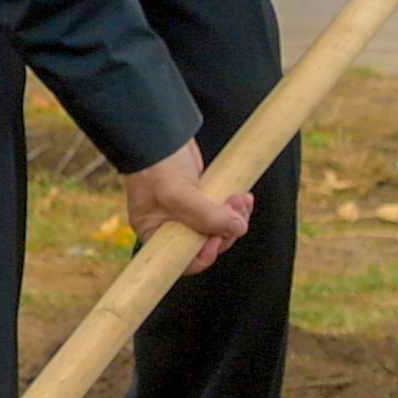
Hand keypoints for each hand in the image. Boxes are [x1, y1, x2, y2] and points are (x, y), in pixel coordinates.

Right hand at [122, 142, 254, 271]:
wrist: (161, 137)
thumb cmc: (158, 167)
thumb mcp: (178, 194)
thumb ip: (207, 216)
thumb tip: (237, 229)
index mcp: (155, 233)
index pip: (182, 260)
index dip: (203, 255)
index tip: (216, 239)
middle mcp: (170, 228)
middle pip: (207, 244)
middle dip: (226, 229)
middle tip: (235, 209)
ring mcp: (187, 215)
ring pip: (219, 229)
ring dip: (235, 217)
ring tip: (241, 199)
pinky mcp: (202, 202)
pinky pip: (223, 214)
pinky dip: (235, 208)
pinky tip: (242, 197)